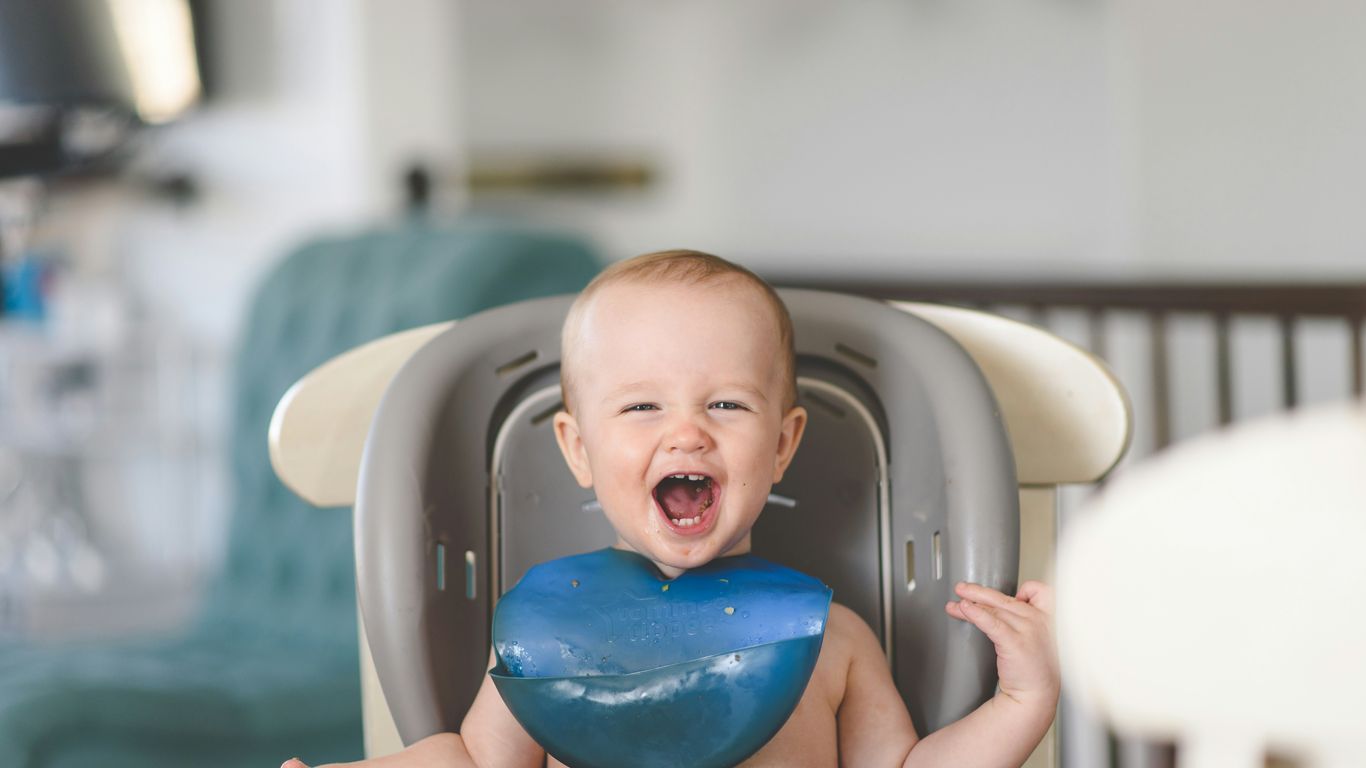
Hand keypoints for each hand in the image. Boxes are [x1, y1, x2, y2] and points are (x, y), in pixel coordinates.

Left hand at [945, 580, 1058, 707]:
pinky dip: (976, 614)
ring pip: (994, 609)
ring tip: (954, 604)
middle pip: (1004, 598)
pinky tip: (964, 609)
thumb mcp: (1034, 638)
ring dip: (970, 603)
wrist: (1036, 694)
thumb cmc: (1033, 668)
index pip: (1038, 590)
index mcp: (1045, 617)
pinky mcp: (1015, 643)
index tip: (1002, 596)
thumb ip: (1021, 620)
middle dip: (978, 592)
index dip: (1023, 589)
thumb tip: (993, 607)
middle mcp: (1037, 620)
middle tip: (960, 588)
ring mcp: (1027, 630)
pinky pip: (992, 623)